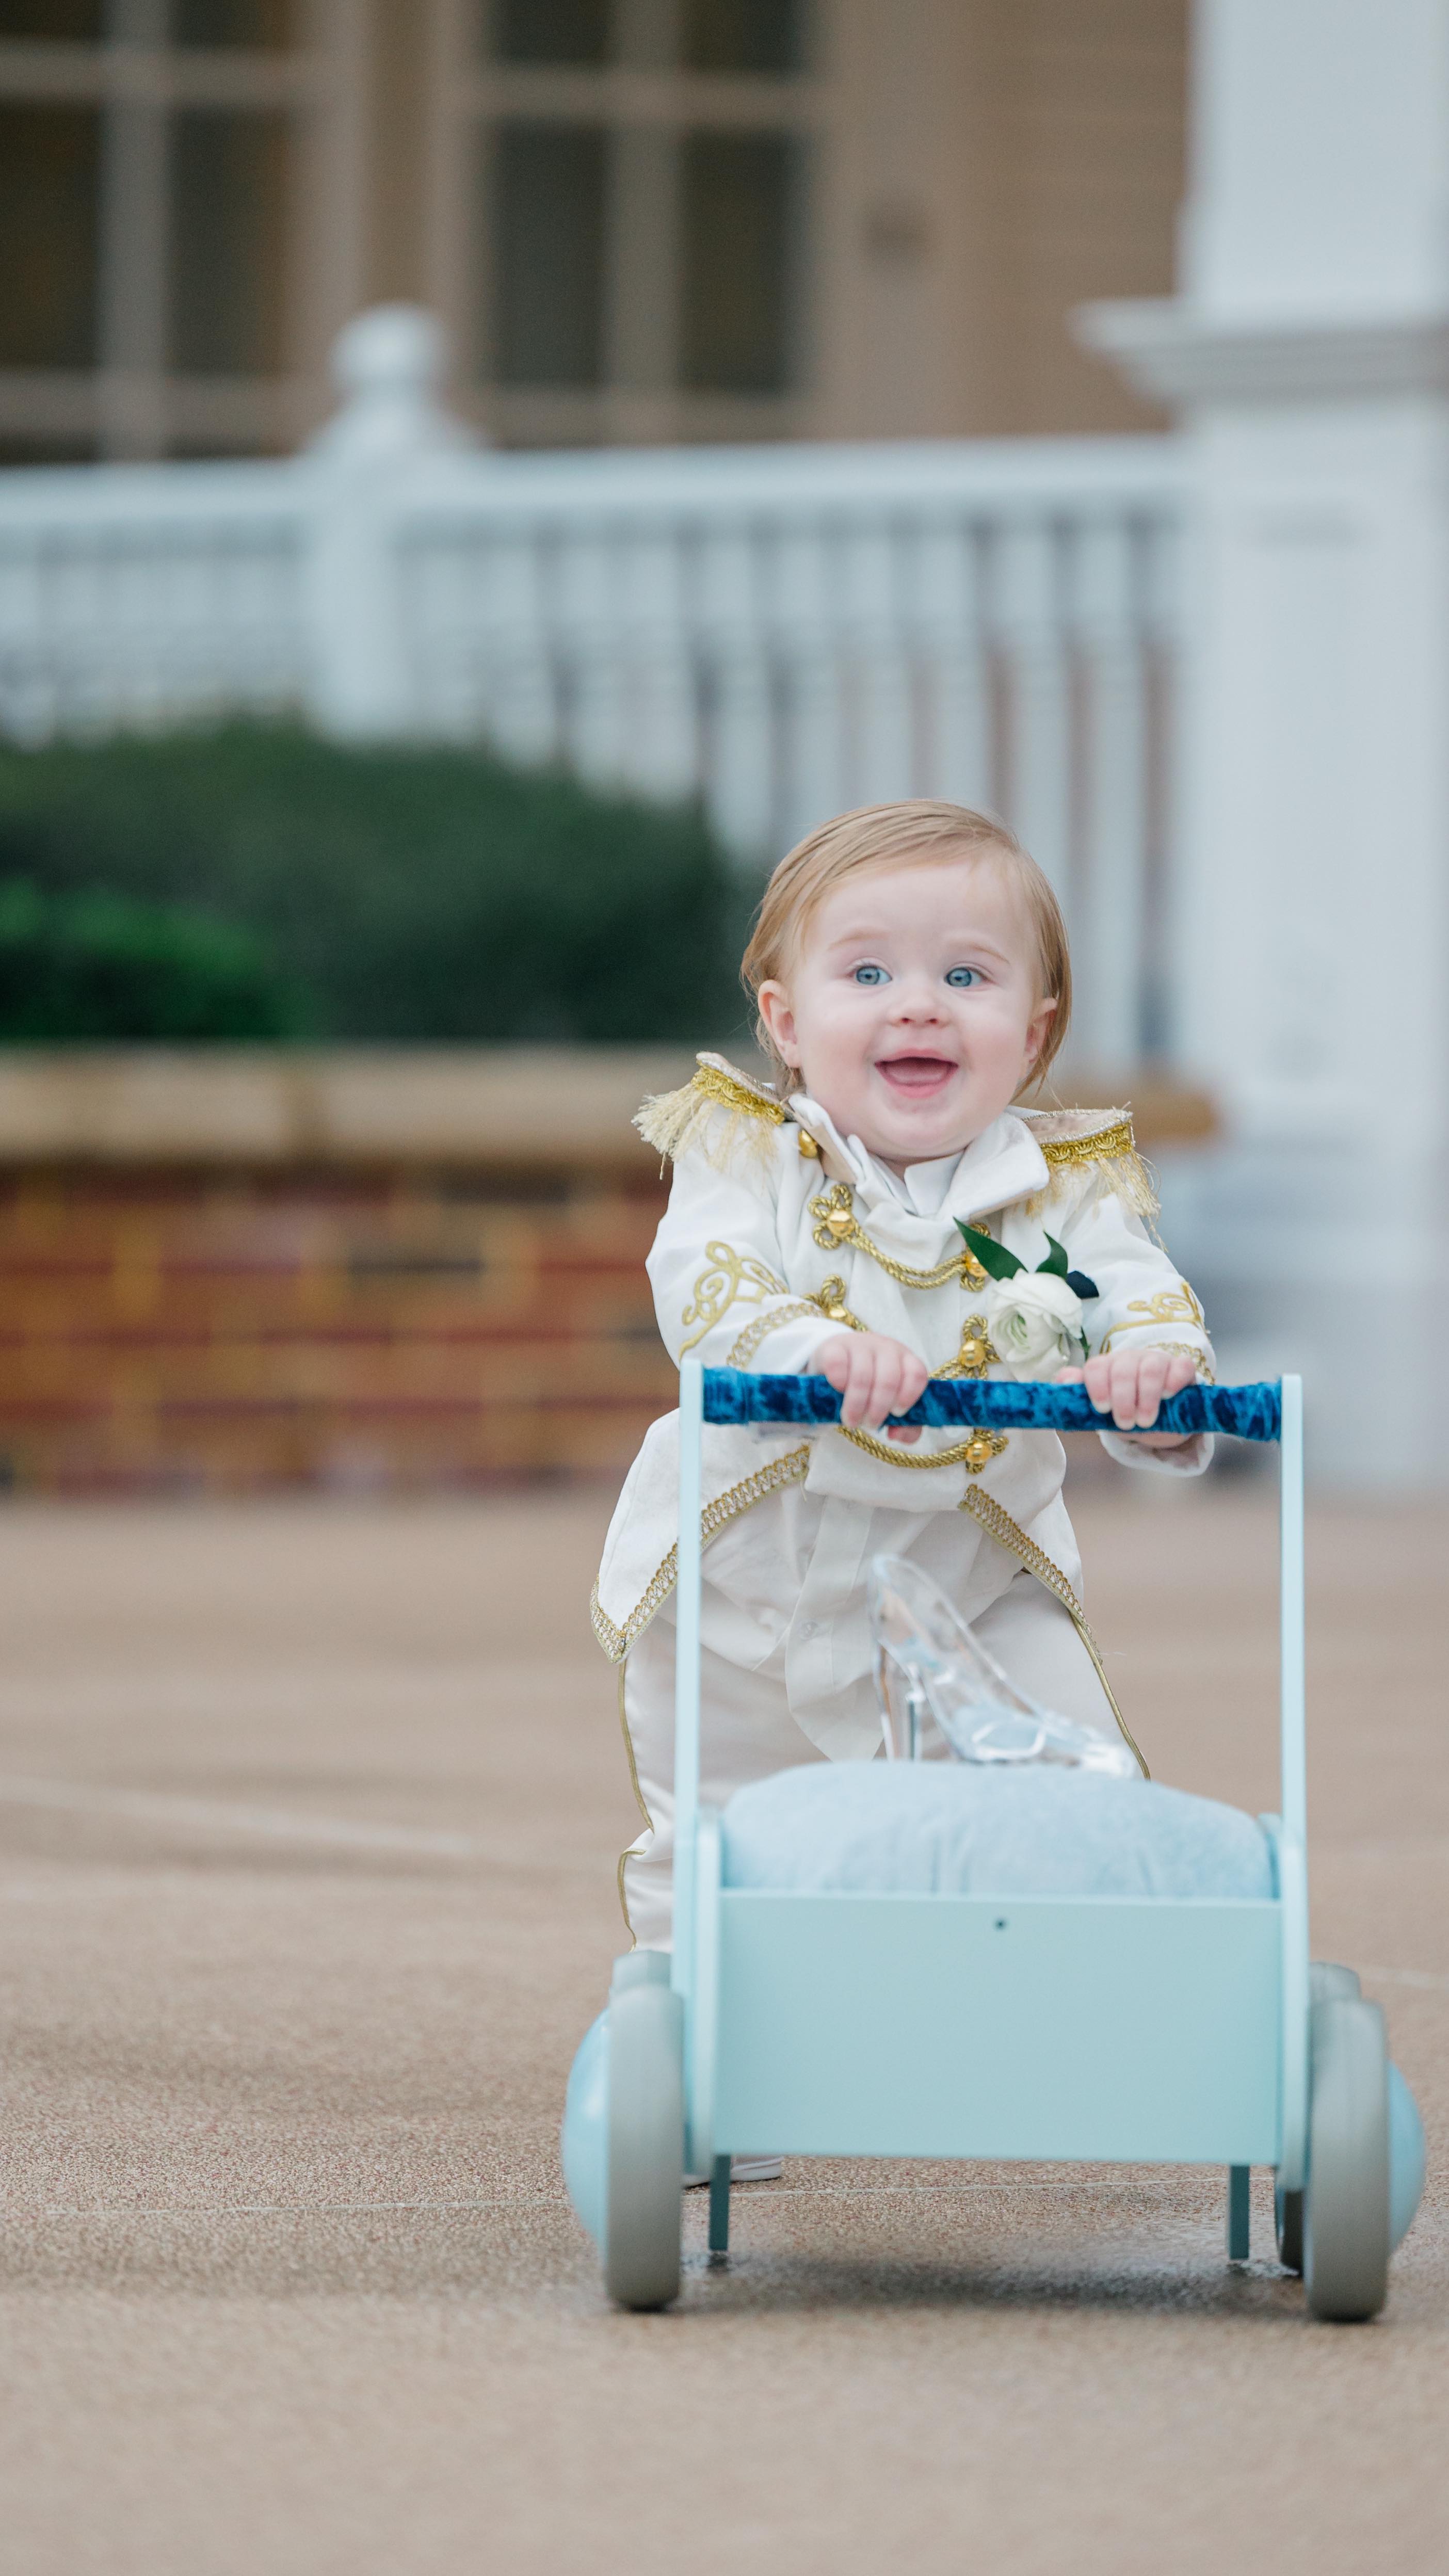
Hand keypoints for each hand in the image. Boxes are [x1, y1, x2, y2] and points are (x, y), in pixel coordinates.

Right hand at [817, 1332, 928, 1441]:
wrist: (837, 1363)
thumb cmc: (870, 1388)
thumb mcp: (890, 1404)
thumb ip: (905, 1425)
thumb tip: (896, 1435)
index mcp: (905, 1360)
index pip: (916, 1374)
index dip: (908, 1397)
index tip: (897, 1414)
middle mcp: (885, 1348)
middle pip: (888, 1379)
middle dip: (879, 1409)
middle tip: (870, 1425)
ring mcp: (859, 1345)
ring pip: (862, 1375)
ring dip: (857, 1405)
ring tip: (851, 1421)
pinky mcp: (834, 1347)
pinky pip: (838, 1364)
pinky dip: (838, 1383)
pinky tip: (838, 1392)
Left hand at [1056, 1347, 1197, 1445]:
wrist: (1158, 1416)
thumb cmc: (1123, 1409)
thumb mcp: (1099, 1408)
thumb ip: (1077, 1395)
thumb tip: (1063, 1383)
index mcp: (1106, 1367)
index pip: (1096, 1367)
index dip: (1097, 1387)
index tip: (1102, 1409)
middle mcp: (1130, 1359)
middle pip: (1123, 1369)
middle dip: (1123, 1398)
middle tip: (1125, 1423)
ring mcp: (1156, 1360)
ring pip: (1151, 1368)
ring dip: (1146, 1396)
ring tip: (1145, 1421)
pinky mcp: (1181, 1367)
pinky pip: (1180, 1366)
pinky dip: (1174, 1381)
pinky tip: (1169, 1396)